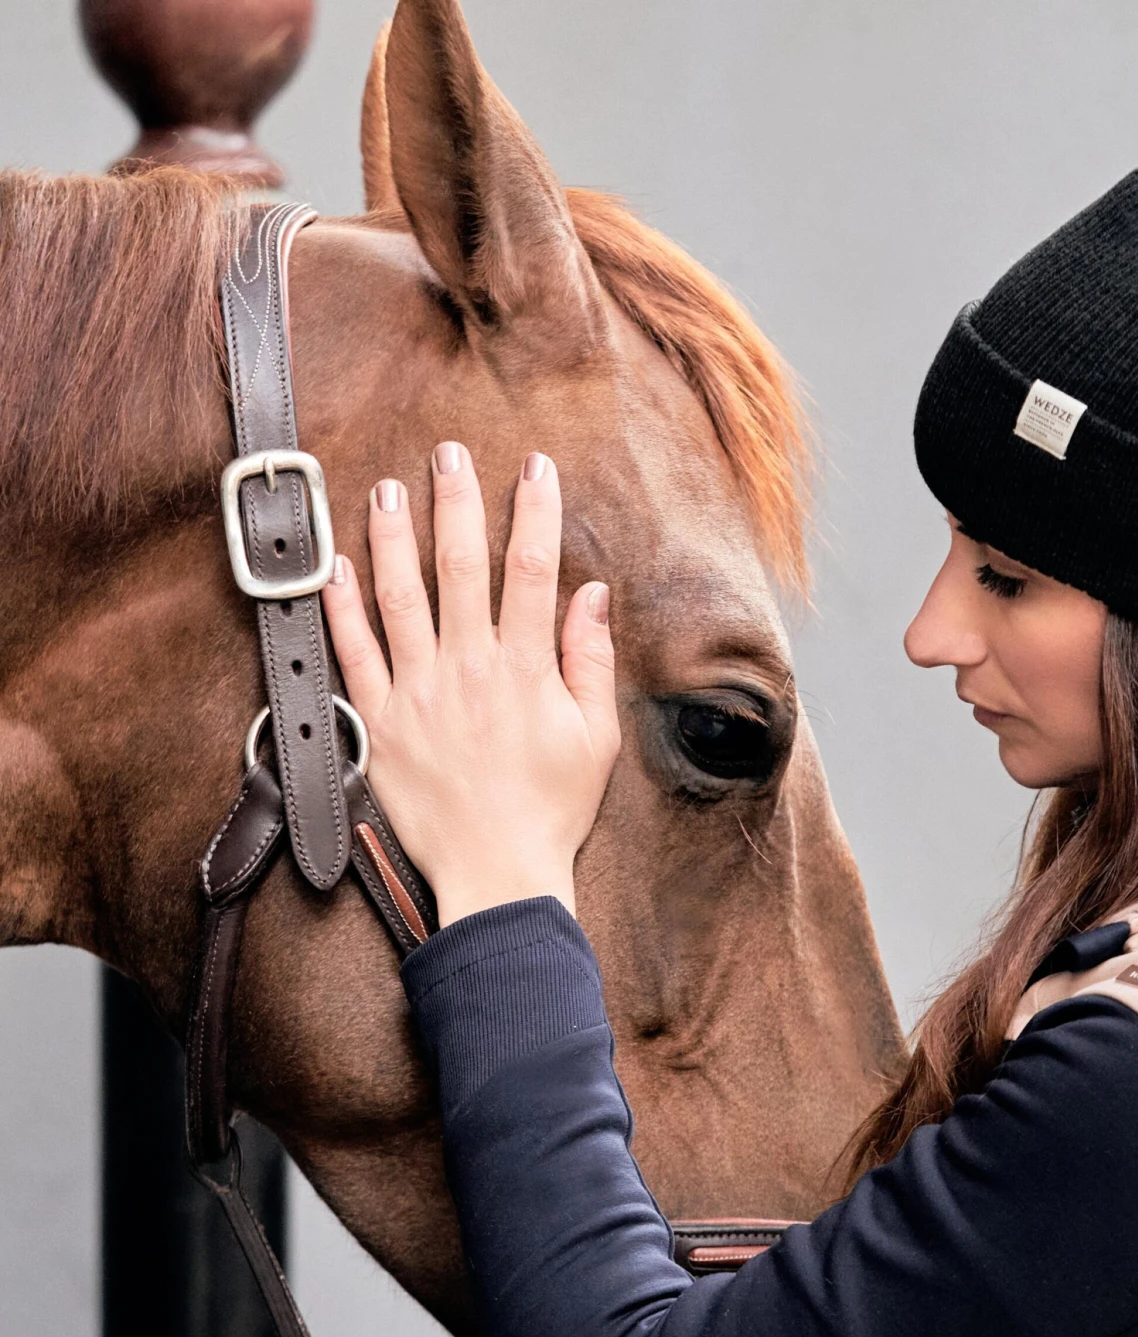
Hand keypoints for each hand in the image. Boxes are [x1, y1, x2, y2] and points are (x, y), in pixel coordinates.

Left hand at [323, 443, 619, 924]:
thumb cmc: (552, 810)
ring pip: (399, 598)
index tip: (534, 468)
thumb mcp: (595, 737)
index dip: (535, 512)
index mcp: (526, 671)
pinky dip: (341, 610)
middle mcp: (469, 671)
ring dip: (393, 538)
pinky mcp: (378, 724)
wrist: (497, 876)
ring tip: (388, 489)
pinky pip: (353, 656)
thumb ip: (591, 660)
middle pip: (460, 568)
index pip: (532, 571)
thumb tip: (593, 594)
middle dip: (457, 503)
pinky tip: (334, 567)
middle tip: (450, 452)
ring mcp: (417, 695)